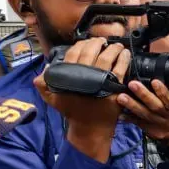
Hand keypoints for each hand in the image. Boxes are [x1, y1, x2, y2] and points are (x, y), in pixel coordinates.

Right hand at [37, 39, 128, 160]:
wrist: (90, 127)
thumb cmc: (73, 111)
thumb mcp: (52, 98)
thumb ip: (44, 83)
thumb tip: (47, 67)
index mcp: (68, 77)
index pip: (73, 53)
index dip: (81, 45)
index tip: (89, 42)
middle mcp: (83, 77)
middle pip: (90, 52)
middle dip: (97, 43)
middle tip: (102, 41)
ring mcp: (99, 82)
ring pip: (106, 58)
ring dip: (112, 49)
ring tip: (116, 46)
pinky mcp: (114, 88)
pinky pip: (120, 69)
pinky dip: (123, 59)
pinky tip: (125, 54)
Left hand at [117, 79, 168, 145]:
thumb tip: (162, 74)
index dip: (163, 91)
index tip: (154, 81)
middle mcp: (168, 115)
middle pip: (156, 105)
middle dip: (144, 95)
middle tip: (132, 84)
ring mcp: (158, 123)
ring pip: (145, 114)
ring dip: (132, 105)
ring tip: (121, 97)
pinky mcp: (150, 128)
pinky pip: (138, 123)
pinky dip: (129, 118)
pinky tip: (120, 114)